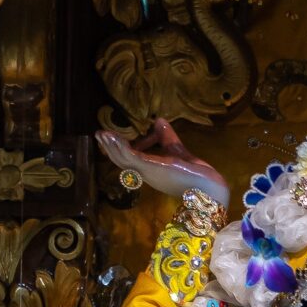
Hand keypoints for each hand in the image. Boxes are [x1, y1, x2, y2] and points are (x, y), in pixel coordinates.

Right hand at [97, 117, 229, 207]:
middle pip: (122, 160)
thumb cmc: (195, 172)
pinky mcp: (152, 166)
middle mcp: (146, 173)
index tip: (113, 137)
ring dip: (111, 146)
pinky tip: (114, 136)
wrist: (208, 186)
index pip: (130, 159)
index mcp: (150, 170)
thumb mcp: (177, 150)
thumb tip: (159, 120)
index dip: (120, 148)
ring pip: (123, 159)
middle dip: (109, 148)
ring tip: (101, 134)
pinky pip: (132, 156)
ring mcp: (148, 171)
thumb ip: (167, 137)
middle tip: (98, 135)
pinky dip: (121, 146)